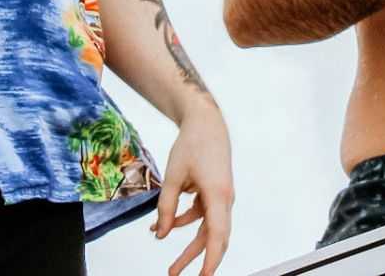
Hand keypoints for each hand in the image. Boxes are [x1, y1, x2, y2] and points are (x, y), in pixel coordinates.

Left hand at [153, 105, 233, 275]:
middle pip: (212, 238)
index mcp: (217, 194)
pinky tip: (165, 226)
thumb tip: (160, 233)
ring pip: (208, 230)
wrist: (207, 123)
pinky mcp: (216, 194)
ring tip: (172, 263)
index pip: (217, 235)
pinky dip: (186, 223)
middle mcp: (225, 199)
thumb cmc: (193, 145)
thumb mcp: (172, 177)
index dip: (211, 260)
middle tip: (175, 273)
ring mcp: (222, 197)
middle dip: (195, 259)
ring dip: (190, 246)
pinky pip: (203, 216)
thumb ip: (165, 207)